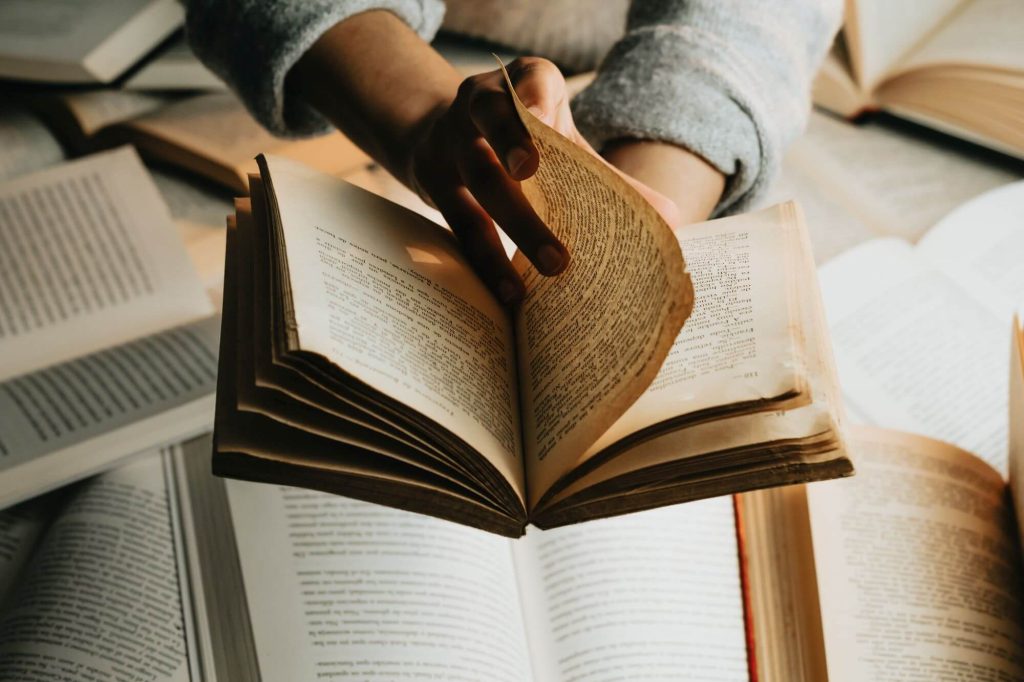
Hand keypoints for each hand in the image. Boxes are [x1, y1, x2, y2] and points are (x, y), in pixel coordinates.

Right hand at [404, 57, 682, 302]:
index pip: (530, 83)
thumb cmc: (520, 138)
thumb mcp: (560, 139)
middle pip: (498, 137)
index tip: (547, 127)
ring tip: (551, 271)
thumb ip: (606, 174)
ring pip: (479, 184)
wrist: (441, 131)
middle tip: (560, 211)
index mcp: (519, 84)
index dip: (536, 102)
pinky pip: (458, 224)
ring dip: (516, 230)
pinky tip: (512, 292)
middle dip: (527, 173)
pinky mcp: (430, 179)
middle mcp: (477, 104)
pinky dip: (487, 260)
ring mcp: (449, 141)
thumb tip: (671, 220)